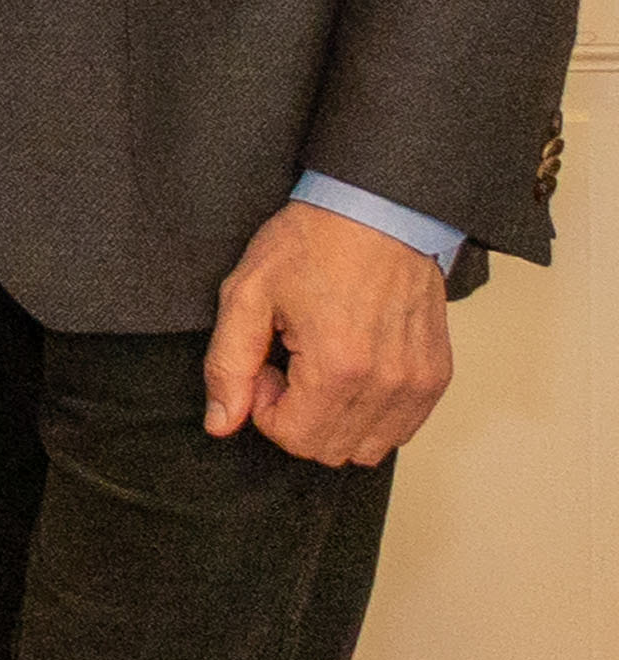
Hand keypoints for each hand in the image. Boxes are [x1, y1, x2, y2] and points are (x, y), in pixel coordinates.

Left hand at [205, 196, 458, 465]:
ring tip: (318, 366)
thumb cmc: (312, 243)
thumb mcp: (247, 294)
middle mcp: (388, 383)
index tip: (264, 365)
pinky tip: (350, 369)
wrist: (378, 210)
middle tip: (287, 362)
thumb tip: (221, 423)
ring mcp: (419, 382)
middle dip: (296, 416)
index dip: (264, 408)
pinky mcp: (437, 375)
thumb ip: (227, 366)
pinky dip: (369, 414)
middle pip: (330, 449)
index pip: (295, 439)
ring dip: (333, 420)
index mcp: (339, 367)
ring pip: (368, 447)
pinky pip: (401, 428)